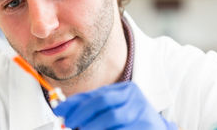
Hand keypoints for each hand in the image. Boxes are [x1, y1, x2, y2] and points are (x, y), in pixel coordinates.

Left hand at [54, 81, 177, 129]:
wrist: (157, 129)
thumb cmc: (131, 121)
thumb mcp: (113, 109)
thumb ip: (92, 108)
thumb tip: (64, 110)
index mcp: (125, 90)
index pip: (96, 94)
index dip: (75, 102)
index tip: (59, 110)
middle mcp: (134, 98)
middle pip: (103, 102)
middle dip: (81, 113)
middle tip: (68, 123)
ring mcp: (142, 112)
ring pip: (112, 117)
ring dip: (92, 126)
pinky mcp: (146, 126)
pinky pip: (121, 129)